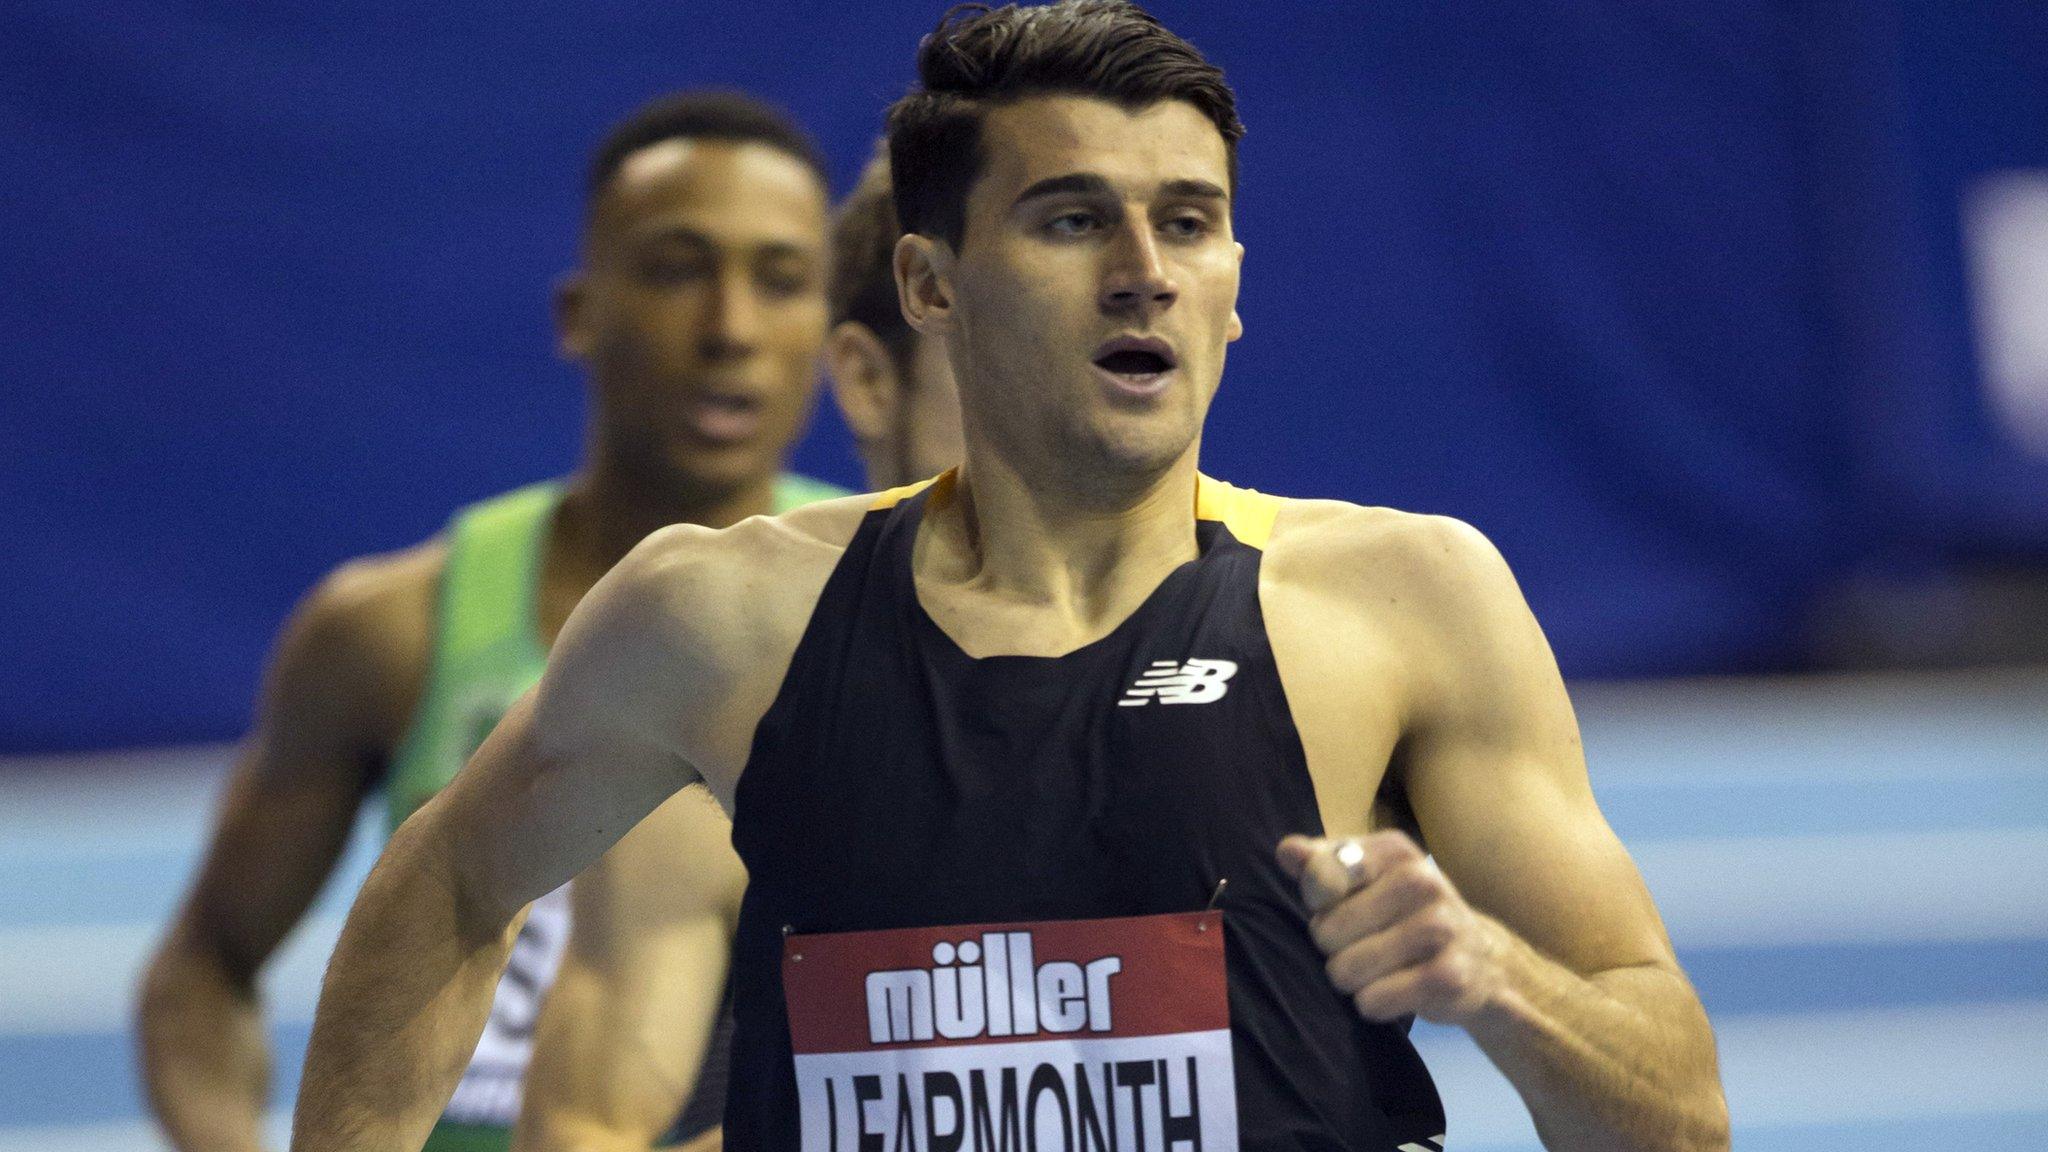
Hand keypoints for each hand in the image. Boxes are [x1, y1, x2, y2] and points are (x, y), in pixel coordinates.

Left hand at [1277, 831, 1510, 1026]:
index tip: (1336, 905)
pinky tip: (1396, 992)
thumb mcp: (1367, 880)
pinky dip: (1373, 1005)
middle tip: (1365, 945)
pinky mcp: (1449, 977)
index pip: (1320, 876)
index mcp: (1394, 850)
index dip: (1317, 902)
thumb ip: (1322, 863)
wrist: (1483, 961)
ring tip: (1378, 970)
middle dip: (1333, 948)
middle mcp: (1421, 881)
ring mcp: (1440, 928)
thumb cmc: (1404, 914)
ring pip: (1345, 970)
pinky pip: (1373, 1001)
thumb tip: (1287, 851)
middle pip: (1325, 931)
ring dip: (1351, 980)